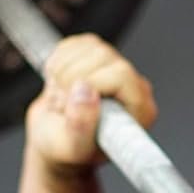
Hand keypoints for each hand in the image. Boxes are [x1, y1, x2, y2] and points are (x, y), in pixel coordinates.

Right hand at [24, 34, 157, 172]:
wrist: (53, 137)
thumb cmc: (66, 147)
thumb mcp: (71, 148)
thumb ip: (80, 126)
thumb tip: (84, 92)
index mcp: (140, 110)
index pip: (121, 76)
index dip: (91, 84)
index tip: (72, 105)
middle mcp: (134, 86)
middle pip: (103, 57)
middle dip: (71, 79)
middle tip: (62, 105)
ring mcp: (115, 67)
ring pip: (89, 46)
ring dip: (62, 72)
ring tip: (61, 98)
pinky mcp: (96, 55)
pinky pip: (75, 44)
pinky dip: (58, 62)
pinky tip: (59, 85)